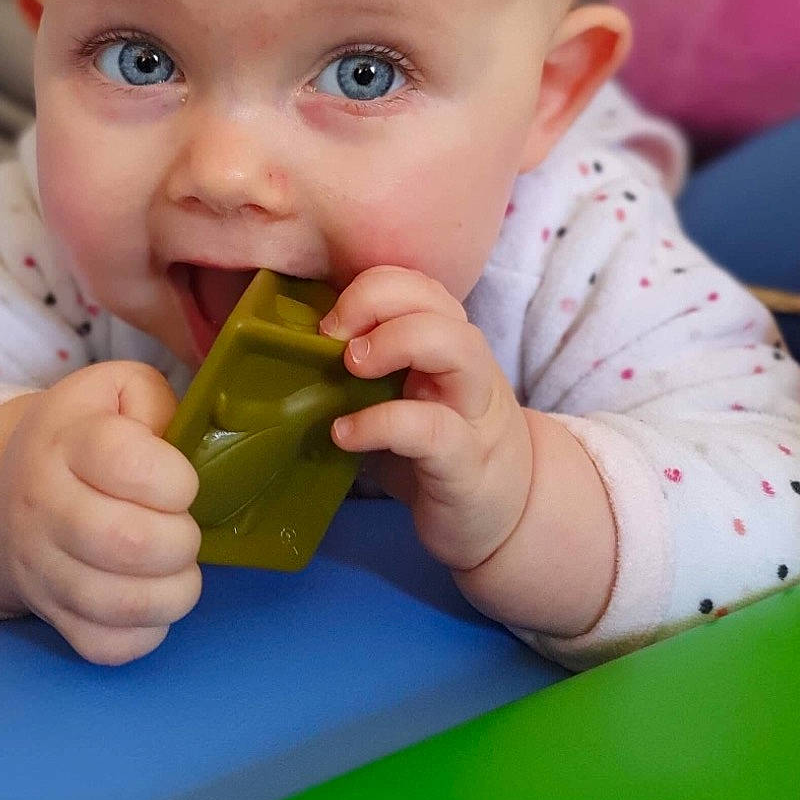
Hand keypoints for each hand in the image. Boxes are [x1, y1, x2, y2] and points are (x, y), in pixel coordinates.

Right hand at [0, 362, 201, 663]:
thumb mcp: (116, 391)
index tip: (181, 482)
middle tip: (183, 530)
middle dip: (181, 540)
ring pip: (119, 603)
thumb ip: (156, 401)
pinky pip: (106, 646)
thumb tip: (183, 442)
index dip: (175, 479)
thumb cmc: (84, 434)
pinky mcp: (52, 616)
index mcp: (64, 442)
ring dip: (174, 591)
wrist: (11, 487)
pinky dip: (146, 632)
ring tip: (178, 568)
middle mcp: (42, 506)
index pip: (126, 463)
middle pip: (127, 542)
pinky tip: (151, 599)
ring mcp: (41, 569)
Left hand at [321, 268, 532, 578]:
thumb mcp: (405, 397)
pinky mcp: (467, 461)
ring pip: (453, 346)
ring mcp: (473, 411)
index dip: (369, 289)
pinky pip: (431, 428)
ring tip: (348, 369)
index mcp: (448, 342)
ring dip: (393, 342)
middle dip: (375, 303)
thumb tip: (291, 352)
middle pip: (435, 300)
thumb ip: (368, 370)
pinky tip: (345, 434)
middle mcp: (468, 365)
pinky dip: (380, 424)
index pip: (416, 284)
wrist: (508, 515)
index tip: (327, 323)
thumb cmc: (441, 451)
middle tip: (332, 339)